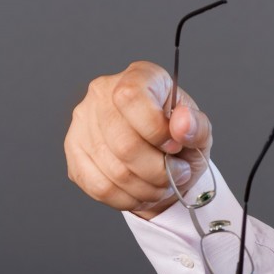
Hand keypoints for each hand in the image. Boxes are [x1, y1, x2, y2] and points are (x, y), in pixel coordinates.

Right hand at [64, 61, 213, 219]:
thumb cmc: (180, 139)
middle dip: (157, 169)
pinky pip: (99, 186)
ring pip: (112, 169)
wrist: (163, 159)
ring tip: (163, 184)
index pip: (130, 97)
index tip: (174, 146)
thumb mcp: (200, 131)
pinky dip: (127, 197)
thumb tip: (181, 123)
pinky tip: (143, 192)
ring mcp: (83, 123)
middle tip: (176, 174)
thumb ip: (196, 126)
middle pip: (123, 142)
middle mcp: (102, 93)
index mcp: (138, 76)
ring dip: (146, 187)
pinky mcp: (74, 152)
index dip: (155, 129)